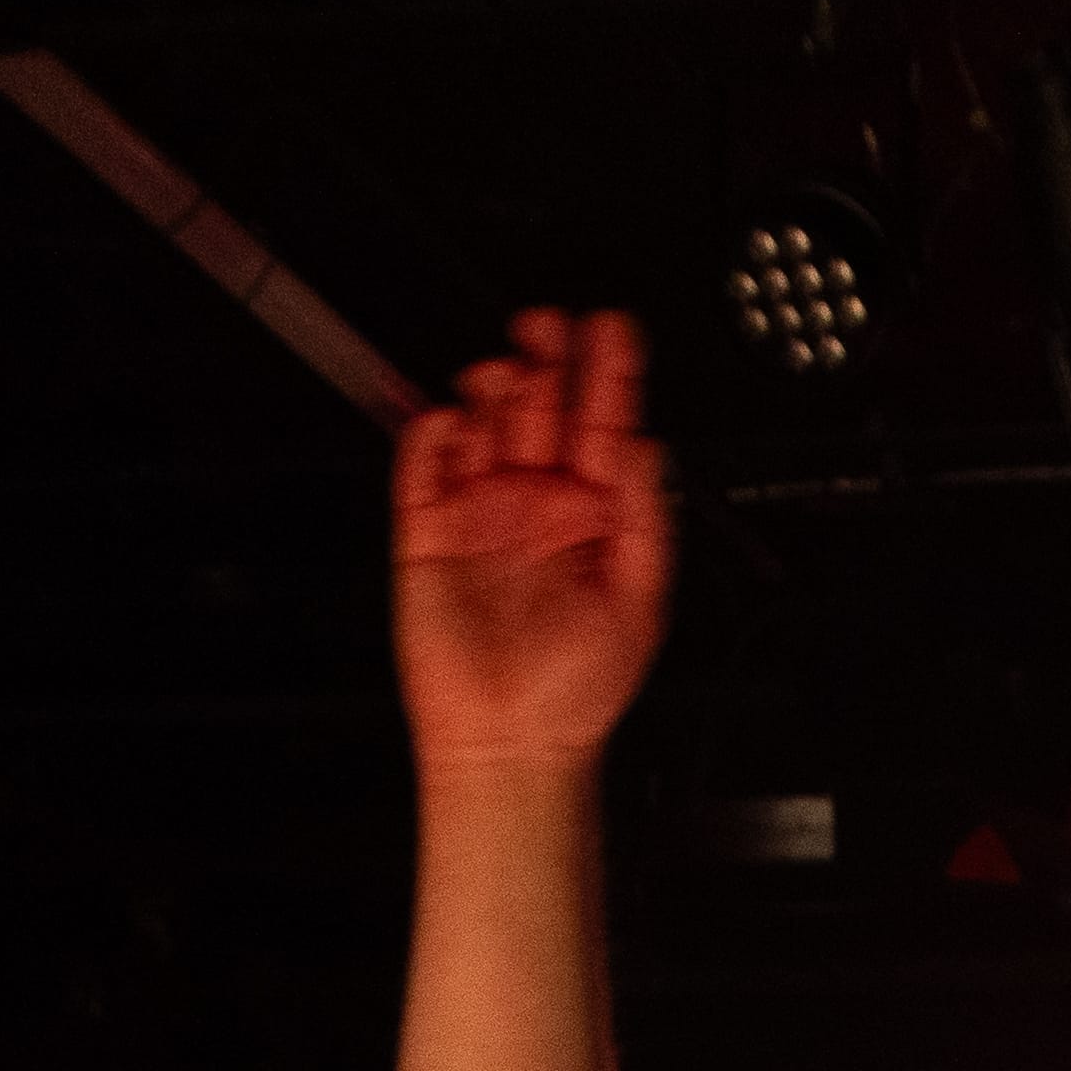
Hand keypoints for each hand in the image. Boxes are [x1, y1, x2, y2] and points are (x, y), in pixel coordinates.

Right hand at [393, 309, 671, 771]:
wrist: (513, 741)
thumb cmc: (579, 690)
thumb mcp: (641, 602)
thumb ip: (647, 517)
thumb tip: (645, 448)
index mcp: (594, 516)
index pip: (603, 424)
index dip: (608, 372)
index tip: (614, 329)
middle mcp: (538, 506)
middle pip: (539, 407)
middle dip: (545, 359)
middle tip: (549, 330)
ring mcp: (482, 514)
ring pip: (482, 423)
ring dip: (494, 389)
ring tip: (509, 381)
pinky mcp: (429, 533)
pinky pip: (423, 465)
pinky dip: (433, 434)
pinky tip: (453, 423)